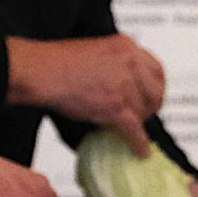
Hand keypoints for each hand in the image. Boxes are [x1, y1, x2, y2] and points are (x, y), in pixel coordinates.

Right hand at [6, 35, 164, 151]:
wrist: (41, 71)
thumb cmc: (57, 63)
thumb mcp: (96, 53)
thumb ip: (115, 66)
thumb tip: (124, 88)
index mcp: (126, 46)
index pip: (156, 70)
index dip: (154, 88)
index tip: (150, 98)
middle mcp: (129, 62)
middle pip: (156, 91)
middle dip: (150, 107)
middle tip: (141, 117)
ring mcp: (123, 84)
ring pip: (143, 112)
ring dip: (137, 124)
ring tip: (127, 130)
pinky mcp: (116, 106)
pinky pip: (135, 129)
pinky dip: (139, 143)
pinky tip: (140, 151)